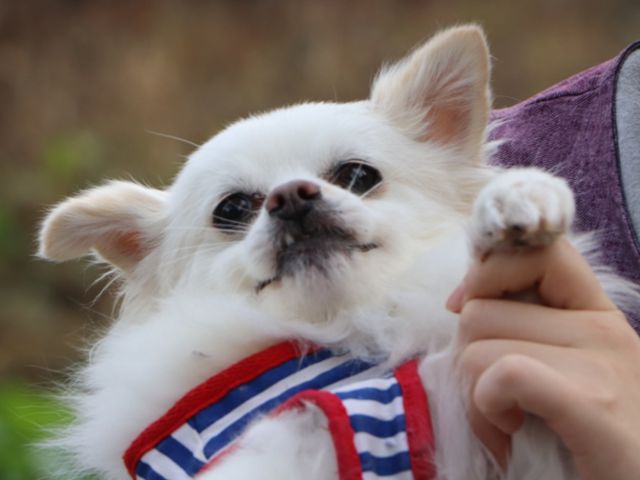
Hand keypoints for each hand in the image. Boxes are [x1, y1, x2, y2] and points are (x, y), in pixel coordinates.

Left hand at [448, 238, 639, 479]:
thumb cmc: (591, 438)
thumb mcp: (562, 369)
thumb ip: (524, 328)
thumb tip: (459, 299)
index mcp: (596, 314)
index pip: (533, 250)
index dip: (485, 273)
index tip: (466, 311)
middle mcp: (603, 328)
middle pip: (479, 309)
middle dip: (466, 358)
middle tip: (492, 397)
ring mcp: (602, 365)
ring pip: (478, 346)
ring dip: (473, 394)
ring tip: (505, 423)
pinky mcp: (594, 406)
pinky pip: (506, 374)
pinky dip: (487, 408)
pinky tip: (509, 432)